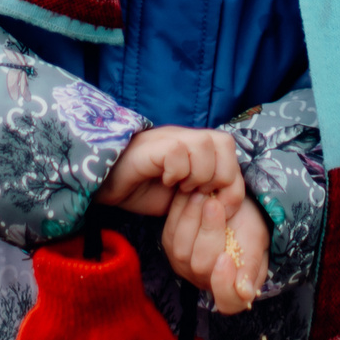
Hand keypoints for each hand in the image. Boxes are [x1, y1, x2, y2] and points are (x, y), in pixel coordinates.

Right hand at [99, 126, 243, 218]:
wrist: (107, 186)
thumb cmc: (144, 189)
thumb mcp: (183, 196)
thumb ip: (207, 193)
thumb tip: (231, 200)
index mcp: (196, 146)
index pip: (230, 149)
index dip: (232, 179)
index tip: (218, 203)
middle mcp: (185, 136)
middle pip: (223, 142)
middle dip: (218, 176)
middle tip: (199, 193)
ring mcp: (168, 137)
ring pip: (203, 144)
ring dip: (198, 174)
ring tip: (182, 188)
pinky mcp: (152, 146)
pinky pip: (177, 151)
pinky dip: (177, 171)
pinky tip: (166, 181)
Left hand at [164, 190, 268, 313]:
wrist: (234, 208)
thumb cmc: (250, 226)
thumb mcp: (258, 241)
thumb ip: (251, 265)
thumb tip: (245, 293)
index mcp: (235, 289)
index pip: (227, 302)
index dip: (223, 283)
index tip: (226, 258)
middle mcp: (207, 282)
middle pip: (201, 267)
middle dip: (208, 233)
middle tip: (215, 206)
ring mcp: (186, 268)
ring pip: (181, 251)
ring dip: (192, 219)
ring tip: (204, 197)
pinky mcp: (171, 248)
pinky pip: (170, 234)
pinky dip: (180, 213)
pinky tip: (192, 195)